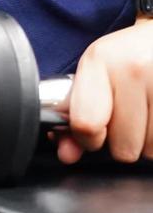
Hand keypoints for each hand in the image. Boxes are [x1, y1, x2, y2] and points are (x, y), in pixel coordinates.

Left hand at [58, 18, 152, 164]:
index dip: (90, 140)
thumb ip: (75, 118)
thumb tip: (67, 155)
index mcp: (99, 61)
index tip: (96, 134)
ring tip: (148, 110)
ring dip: (148, 141)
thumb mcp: (96, 74)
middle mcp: (133, 68)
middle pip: (123, 147)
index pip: (86, 124)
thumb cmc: (130, 57)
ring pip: (150, 150)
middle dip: (125, 141)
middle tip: (130, 116)